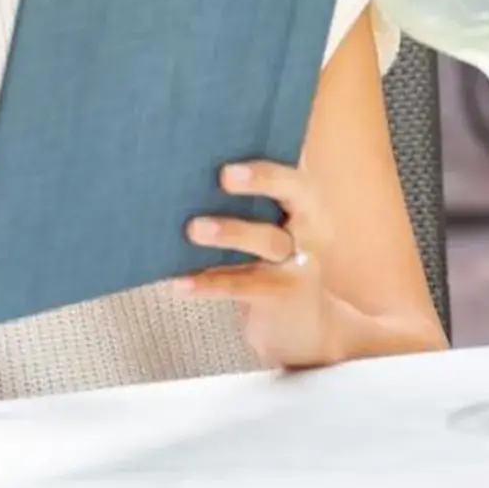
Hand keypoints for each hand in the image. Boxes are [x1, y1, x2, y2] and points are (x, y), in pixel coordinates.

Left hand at [181, 159, 345, 369]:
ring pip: (268, 242)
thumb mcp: (269, 227)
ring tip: (193, 229)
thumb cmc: (270, 262)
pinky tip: (179, 283)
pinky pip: (243, 286)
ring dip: (231, 232)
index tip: (233, 161)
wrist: (301, 326)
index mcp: (305, 205)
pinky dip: (209, 284)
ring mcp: (299, 264)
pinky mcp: (281, 296)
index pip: (293, 175)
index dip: (267, 167)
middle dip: (263, 181)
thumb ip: (248, 198)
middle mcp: (310, 230)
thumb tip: (190, 164)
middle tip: (224, 176)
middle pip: (296, 197)